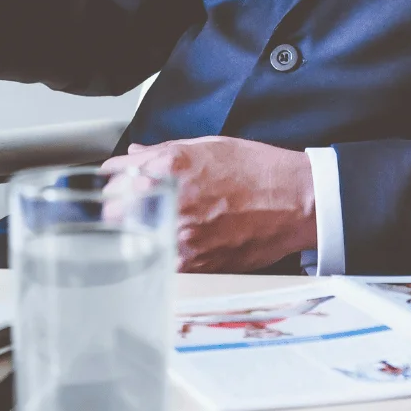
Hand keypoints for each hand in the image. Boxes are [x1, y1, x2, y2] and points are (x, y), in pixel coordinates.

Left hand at [102, 136, 316, 273]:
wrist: (297, 201)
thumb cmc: (259, 171)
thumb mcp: (209, 146)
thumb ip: (163, 151)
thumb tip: (135, 155)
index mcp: (171, 167)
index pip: (115, 176)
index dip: (113, 180)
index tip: (115, 184)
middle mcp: (171, 201)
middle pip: (113, 212)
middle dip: (117, 209)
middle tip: (127, 208)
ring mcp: (182, 236)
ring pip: (132, 241)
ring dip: (136, 234)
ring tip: (153, 227)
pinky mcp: (195, 263)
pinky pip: (159, 261)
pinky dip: (159, 254)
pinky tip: (172, 245)